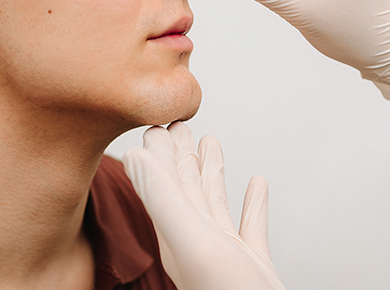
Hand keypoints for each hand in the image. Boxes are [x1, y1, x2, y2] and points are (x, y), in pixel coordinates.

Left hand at [123, 122, 285, 289]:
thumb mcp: (195, 242)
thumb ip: (164, 200)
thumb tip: (132, 156)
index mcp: (177, 235)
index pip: (162, 184)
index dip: (159, 153)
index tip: (156, 125)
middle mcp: (197, 243)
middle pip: (186, 189)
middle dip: (182, 155)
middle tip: (179, 125)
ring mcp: (226, 254)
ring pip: (214, 203)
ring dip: (212, 172)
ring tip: (211, 142)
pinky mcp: (253, 265)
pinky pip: (251, 226)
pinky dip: (253, 203)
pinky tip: (258, 184)